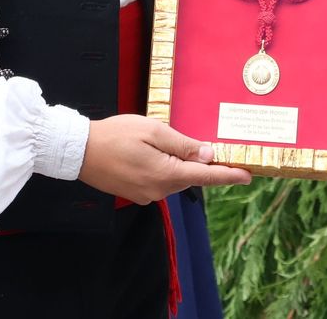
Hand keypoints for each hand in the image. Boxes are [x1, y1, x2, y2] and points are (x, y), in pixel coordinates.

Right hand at [78, 115, 251, 204]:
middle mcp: (158, 190)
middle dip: (205, 166)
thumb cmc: (115, 135)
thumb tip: (208, 154)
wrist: (78, 151)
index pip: (206, 176)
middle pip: (191, 177)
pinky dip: (167, 170)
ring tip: (181, 148)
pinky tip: (159, 155)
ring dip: (183, 166)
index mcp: (166, 175)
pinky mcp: (135, 193)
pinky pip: (160, 181)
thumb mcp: (153, 131)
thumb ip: (182, 145)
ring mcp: (146, 194)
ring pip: (175, 179)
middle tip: (222, 154)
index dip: (228, 175)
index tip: (248, 175)